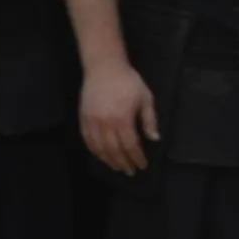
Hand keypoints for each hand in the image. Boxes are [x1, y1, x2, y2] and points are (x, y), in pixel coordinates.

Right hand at [78, 62, 157, 178]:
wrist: (104, 68)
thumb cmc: (128, 81)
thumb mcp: (145, 98)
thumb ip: (149, 120)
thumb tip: (155, 139)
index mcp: (122, 119)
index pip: (130, 145)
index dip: (136, 157)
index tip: (142, 165)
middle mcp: (105, 124)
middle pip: (114, 150)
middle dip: (123, 163)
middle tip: (130, 171)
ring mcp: (92, 122)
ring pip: (100, 149)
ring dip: (109, 161)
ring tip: (117, 167)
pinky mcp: (83, 119)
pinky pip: (88, 141)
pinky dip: (95, 152)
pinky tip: (102, 156)